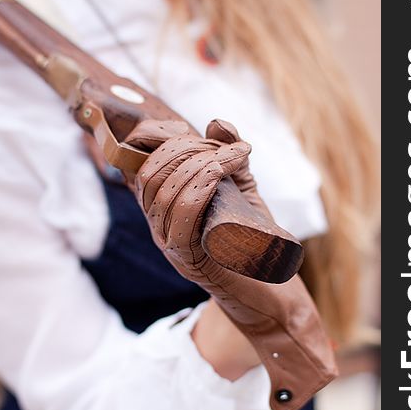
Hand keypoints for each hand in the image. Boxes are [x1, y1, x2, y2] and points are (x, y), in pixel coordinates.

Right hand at [126, 119, 337, 409]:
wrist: (270, 286)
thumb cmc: (252, 235)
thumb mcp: (241, 187)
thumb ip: (230, 156)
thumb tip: (217, 123)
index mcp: (163, 204)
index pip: (140, 163)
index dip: (151, 136)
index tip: (182, 126)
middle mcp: (158, 223)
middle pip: (153, 173)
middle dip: (186, 148)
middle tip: (223, 148)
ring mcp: (168, 242)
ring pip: (166, 191)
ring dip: (200, 164)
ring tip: (233, 158)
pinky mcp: (187, 259)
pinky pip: (181, 217)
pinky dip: (199, 188)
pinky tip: (220, 176)